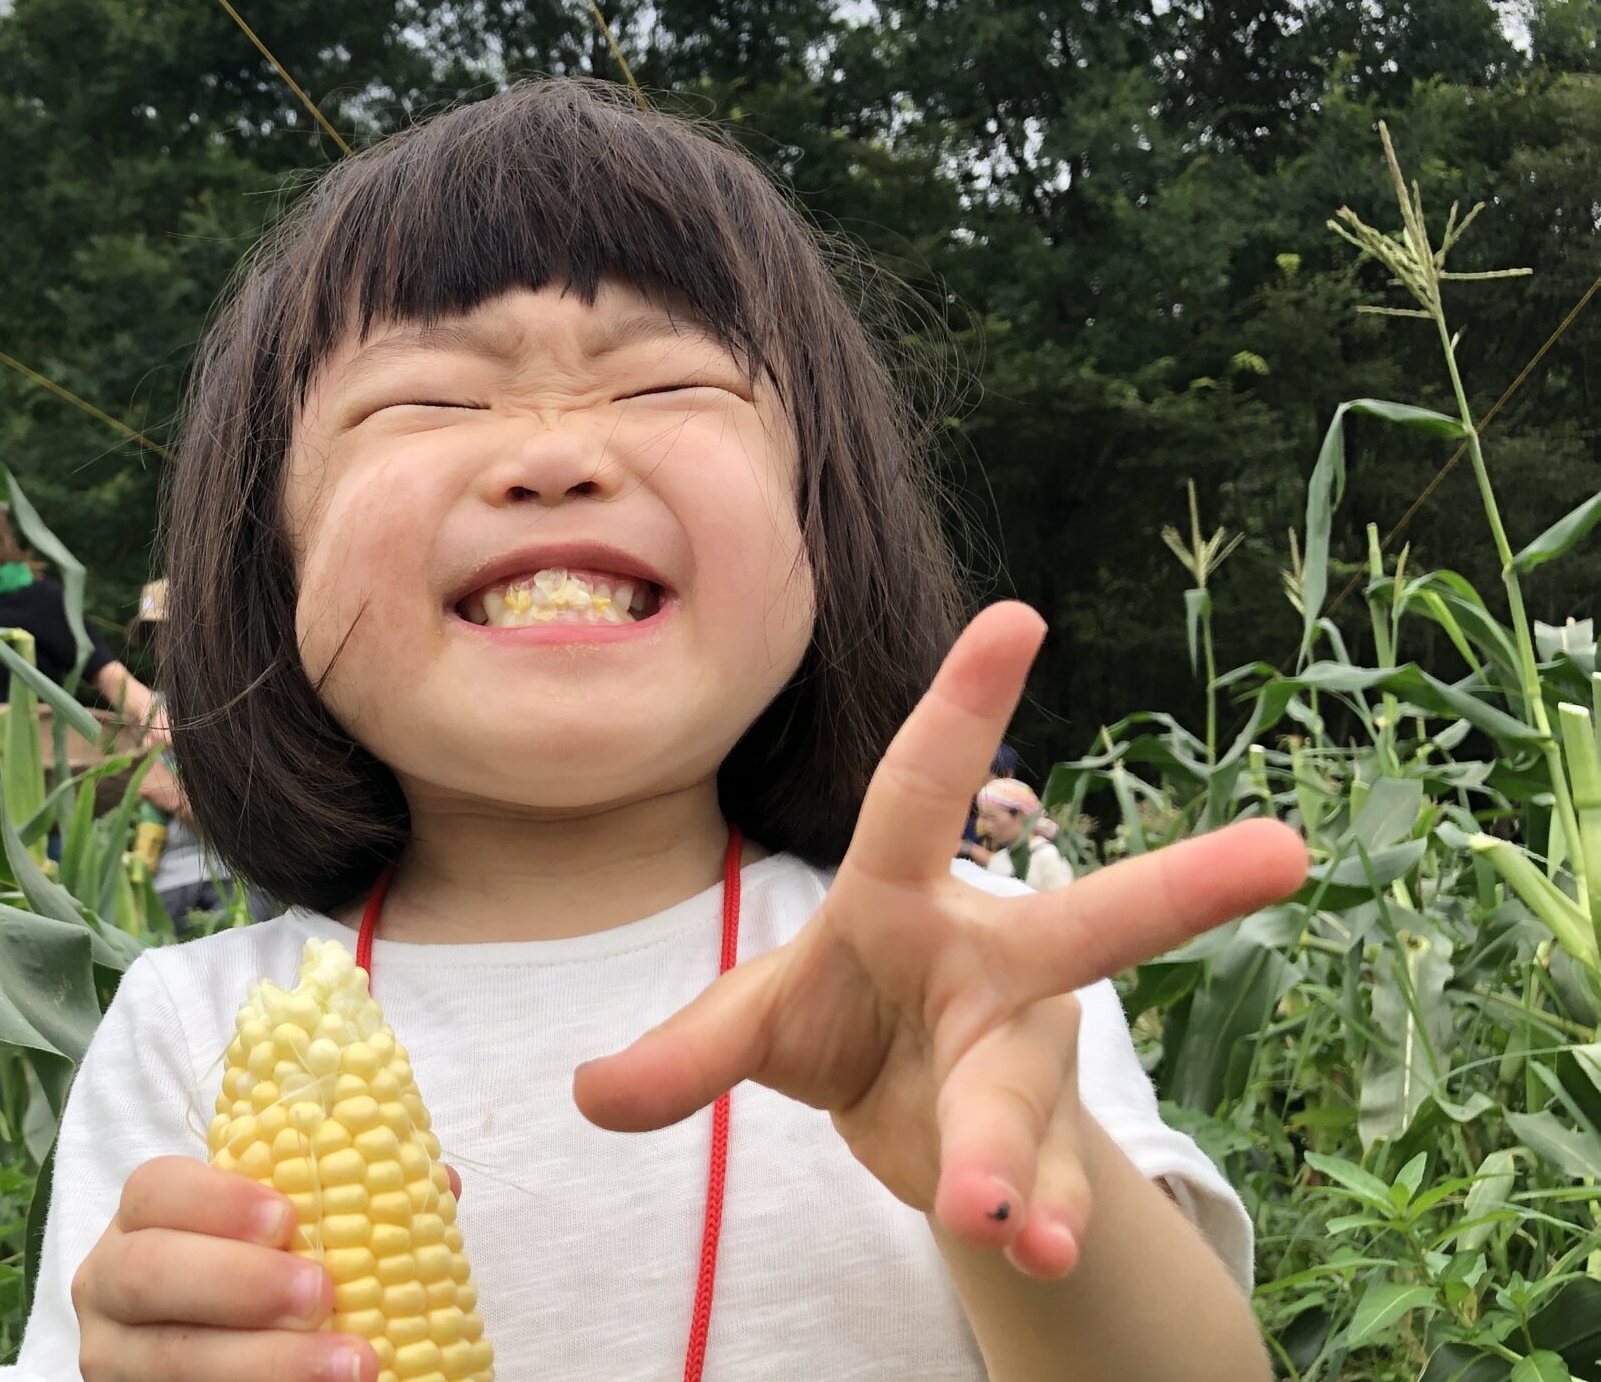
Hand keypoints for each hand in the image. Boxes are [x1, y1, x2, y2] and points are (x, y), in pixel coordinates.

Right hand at [70, 1156, 375, 1381]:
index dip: (216, 1200)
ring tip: (350, 1366)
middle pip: (149, 1273)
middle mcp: (111, 1285)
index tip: (288, 1218)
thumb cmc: (266, 1284)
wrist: (230, 1362)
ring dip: (264, 1363)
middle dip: (238, 1282)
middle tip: (321, 1293)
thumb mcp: (277, 1240)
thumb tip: (433, 1176)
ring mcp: (116, 1357)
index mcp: (143, 1221)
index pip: (156, 1189)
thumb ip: (334, 1204)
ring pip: (170, 1360)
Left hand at [573, 603, 1304, 1279]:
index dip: (964, 704)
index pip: (921, 788)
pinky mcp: (1029, 1142)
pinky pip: (1036, 1181)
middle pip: (1085, 923)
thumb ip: (683, 1054)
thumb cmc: (836, 1020)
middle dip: (1180, 888)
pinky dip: (1028, 1220)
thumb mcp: (752, 1024)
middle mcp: (991, 960)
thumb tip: (588, 1096)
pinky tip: (1030, 1255)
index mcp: (901, 894)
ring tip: (995, 1223)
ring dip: (1006, 1154)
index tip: (1020, 614)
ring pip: (1027, 1091)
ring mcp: (1022, 1052)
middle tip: (1279, 853)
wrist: (893, 1116)